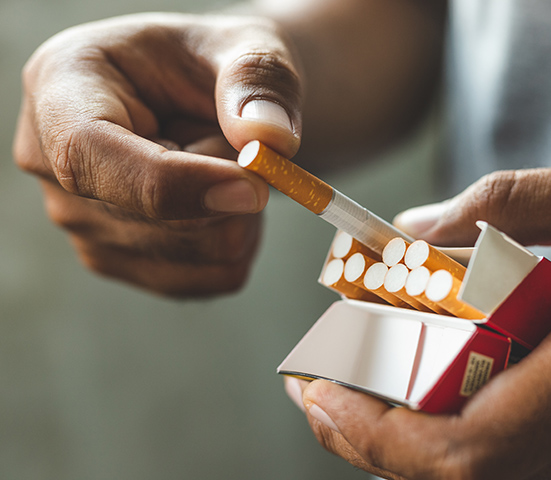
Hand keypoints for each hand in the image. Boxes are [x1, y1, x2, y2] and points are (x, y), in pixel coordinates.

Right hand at [13, 12, 301, 295]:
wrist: (217, 97)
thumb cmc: (218, 62)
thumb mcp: (247, 46)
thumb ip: (258, 81)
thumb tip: (268, 139)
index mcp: (62, 87)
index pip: (89, 154)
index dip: (173, 183)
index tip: (254, 188)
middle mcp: (54, 163)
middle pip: (153, 218)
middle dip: (230, 184)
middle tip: (240, 136)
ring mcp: (82, 222)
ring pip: (197, 253)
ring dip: (241, 211)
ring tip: (223, 160)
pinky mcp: (122, 260)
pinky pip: (214, 276)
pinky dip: (244, 239)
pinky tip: (226, 197)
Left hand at [290, 163, 550, 478]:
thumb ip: (513, 204)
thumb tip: (413, 229)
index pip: (468, 447)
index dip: (378, 433)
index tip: (319, 389)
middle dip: (369, 445)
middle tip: (319, 392)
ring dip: (405, 456)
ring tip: (358, 401)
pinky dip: (460, 462)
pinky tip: (433, 416)